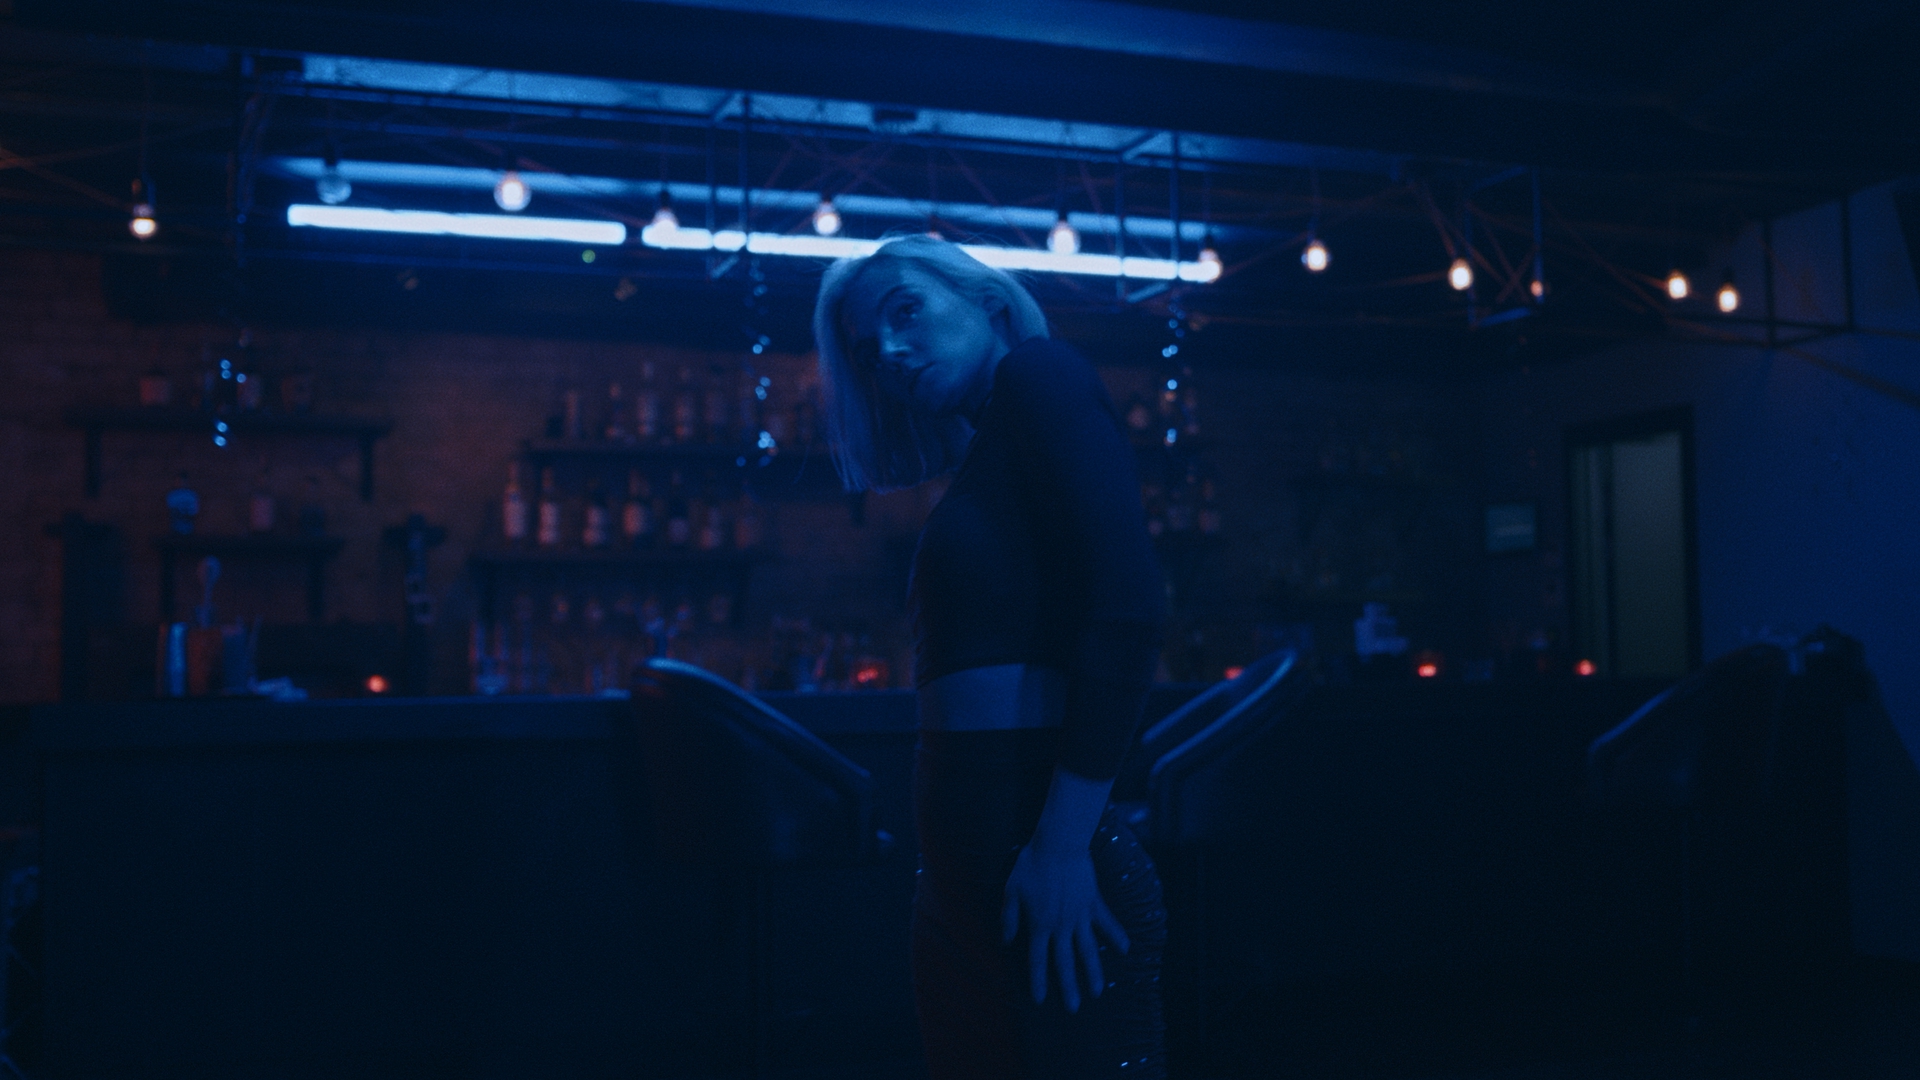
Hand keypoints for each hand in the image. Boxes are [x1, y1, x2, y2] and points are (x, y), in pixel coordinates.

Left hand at [1001, 841, 1130, 1012]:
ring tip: (1097, 992)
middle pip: (1065, 961)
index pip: (1038, 959)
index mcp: (1039, 924)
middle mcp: (1061, 925)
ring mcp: (1080, 916)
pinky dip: (1116, 935)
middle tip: (1074, 1008)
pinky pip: (1106, 922)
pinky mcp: (1093, 903)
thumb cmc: (1030, 865)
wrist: (1058, 844)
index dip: (1038, 980)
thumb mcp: (1011, 891)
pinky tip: (1125, 949)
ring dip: (1093, 972)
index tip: (1040, 999)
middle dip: (1068, 987)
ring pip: (1087, 949)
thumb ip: (1009, 918)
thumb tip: (1007, 941)